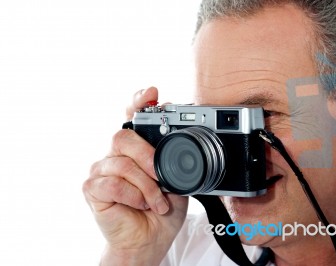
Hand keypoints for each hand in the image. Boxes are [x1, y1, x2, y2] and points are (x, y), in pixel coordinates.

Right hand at [83, 87, 187, 264]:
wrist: (150, 239)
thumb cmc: (161, 209)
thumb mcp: (176, 180)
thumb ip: (174, 159)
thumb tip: (182, 138)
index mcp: (135, 149)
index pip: (131, 117)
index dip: (139, 101)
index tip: (152, 93)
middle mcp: (115, 155)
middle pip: (123, 136)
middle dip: (148, 156)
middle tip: (162, 176)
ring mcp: (101, 170)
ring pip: (122, 163)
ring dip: (147, 186)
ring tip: (158, 202)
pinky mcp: (92, 189)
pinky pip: (114, 184)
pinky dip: (135, 196)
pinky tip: (142, 205)